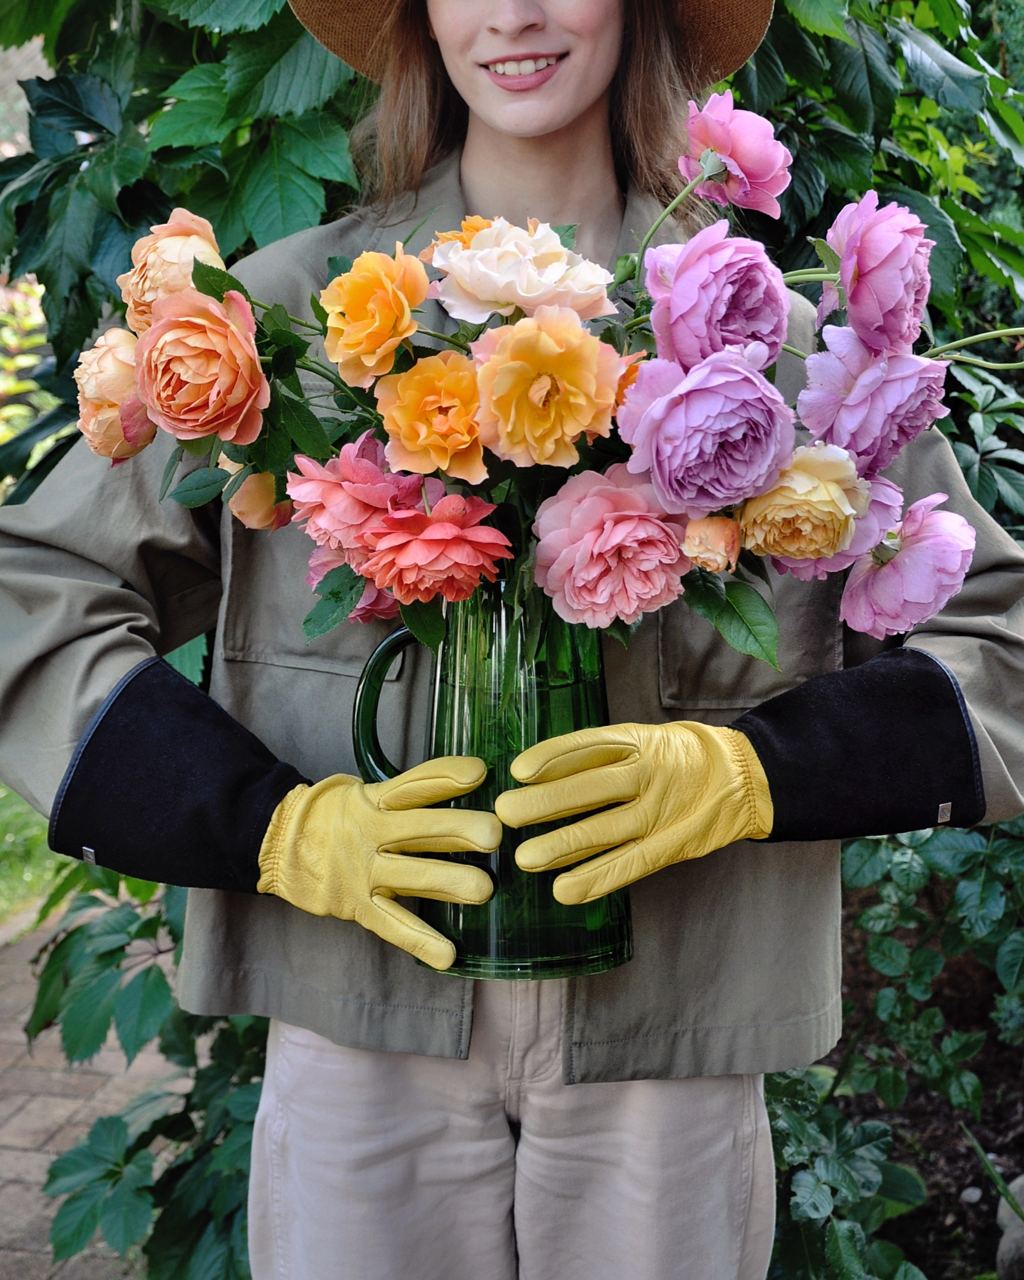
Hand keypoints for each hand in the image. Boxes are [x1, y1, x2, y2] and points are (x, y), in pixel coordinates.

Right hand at [256, 756, 499, 969]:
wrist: (278, 843)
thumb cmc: (335, 816)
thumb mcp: (364, 793)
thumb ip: (408, 793)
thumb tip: (468, 779)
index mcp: (374, 800)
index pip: (414, 784)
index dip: (446, 776)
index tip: (479, 773)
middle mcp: (371, 833)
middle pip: (419, 829)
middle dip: (458, 830)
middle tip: (494, 835)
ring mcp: (364, 872)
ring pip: (411, 876)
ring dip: (448, 882)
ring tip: (484, 889)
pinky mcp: (357, 905)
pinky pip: (391, 924)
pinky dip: (419, 940)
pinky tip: (447, 954)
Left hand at [494, 722, 772, 904]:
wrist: (745, 774)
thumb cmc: (678, 756)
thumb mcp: (643, 739)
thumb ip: (599, 755)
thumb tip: (537, 773)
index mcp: (637, 741)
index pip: (588, 746)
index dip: (551, 757)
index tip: (518, 770)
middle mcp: (646, 773)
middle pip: (590, 787)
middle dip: (545, 802)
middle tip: (505, 814)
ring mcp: (658, 810)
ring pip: (605, 828)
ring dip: (562, 845)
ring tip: (525, 858)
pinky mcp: (671, 844)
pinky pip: (629, 863)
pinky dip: (596, 878)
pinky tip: (564, 890)